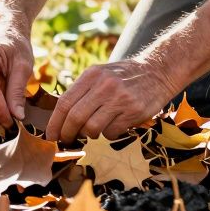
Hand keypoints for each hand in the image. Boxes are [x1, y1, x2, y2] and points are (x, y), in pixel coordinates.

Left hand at [45, 58, 176, 140]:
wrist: (158, 71)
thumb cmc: (123, 76)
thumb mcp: (100, 74)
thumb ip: (82, 92)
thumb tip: (61, 119)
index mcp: (92, 75)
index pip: (65, 102)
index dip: (55, 122)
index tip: (51, 135)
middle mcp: (104, 86)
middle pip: (75, 117)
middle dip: (67, 133)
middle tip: (66, 140)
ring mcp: (120, 99)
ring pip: (92, 128)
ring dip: (89, 135)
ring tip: (93, 130)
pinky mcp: (134, 112)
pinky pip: (111, 132)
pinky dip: (108, 134)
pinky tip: (113, 125)